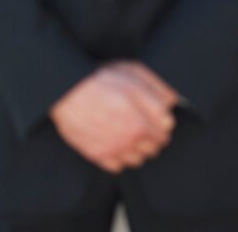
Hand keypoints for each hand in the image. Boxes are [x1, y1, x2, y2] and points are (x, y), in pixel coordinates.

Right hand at [49, 61, 178, 172]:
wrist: (64, 90)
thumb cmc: (97, 78)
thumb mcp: (131, 72)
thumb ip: (157, 88)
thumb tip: (173, 100)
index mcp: (143, 118)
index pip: (167, 129)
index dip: (160, 119)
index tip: (152, 114)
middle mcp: (132, 137)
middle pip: (155, 146)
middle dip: (151, 135)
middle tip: (139, 122)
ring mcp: (115, 148)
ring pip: (138, 159)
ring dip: (136, 148)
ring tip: (126, 133)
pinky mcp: (98, 155)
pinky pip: (118, 166)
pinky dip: (118, 157)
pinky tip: (112, 142)